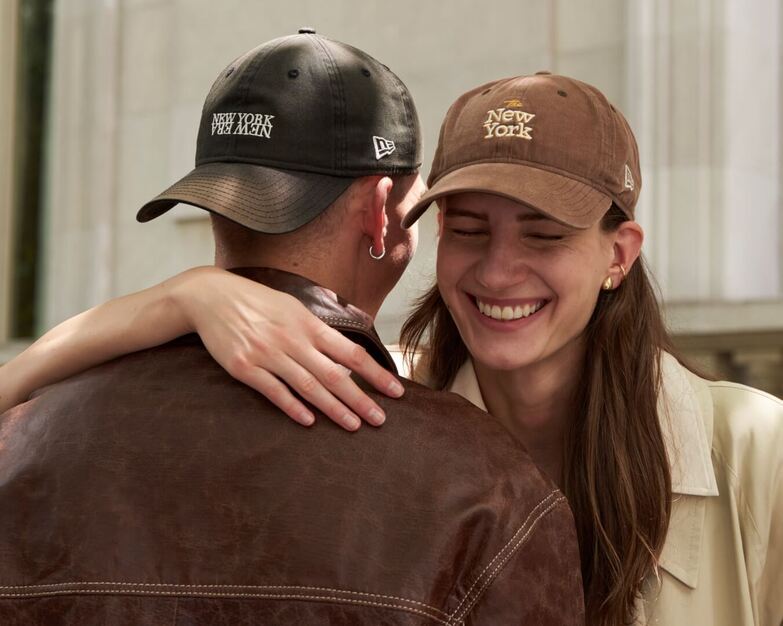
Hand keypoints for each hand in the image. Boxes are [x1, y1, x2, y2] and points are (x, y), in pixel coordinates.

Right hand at [173, 267, 404, 430]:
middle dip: (360, 399)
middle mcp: (292, 339)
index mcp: (308, 324)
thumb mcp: (293, 307)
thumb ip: (318, 331)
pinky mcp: (245, 367)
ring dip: (333, 408)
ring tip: (353, 426)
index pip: (351, 352)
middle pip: (334, 374)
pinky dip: (292, 407)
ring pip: (308, 386)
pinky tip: (309, 421)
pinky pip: (274, 391)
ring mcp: (268, 354)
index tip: (395, 391)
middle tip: (380, 420)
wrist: (212, 297)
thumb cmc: (258, 303)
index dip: (375, 373)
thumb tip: (346, 356)